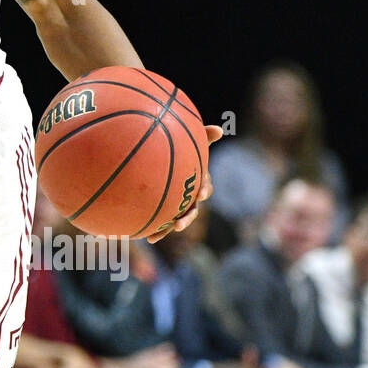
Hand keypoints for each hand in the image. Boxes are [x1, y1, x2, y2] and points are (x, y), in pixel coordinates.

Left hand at [147, 124, 222, 243]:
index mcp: (197, 181)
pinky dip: (157, 230)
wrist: (162, 160)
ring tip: (162, 234)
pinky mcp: (165, 210)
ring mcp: (178, 204)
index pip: (205, 187)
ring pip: (178, 219)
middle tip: (178, 224)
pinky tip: (146, 237)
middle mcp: (189, 196)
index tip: (201, 194)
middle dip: (187, 218)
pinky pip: (162, 222)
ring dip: (172, 227)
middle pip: (192, 209)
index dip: (204, 190)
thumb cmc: (181, 148)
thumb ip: (203, 136)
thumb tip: (221, 129)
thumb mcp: (192, 141)